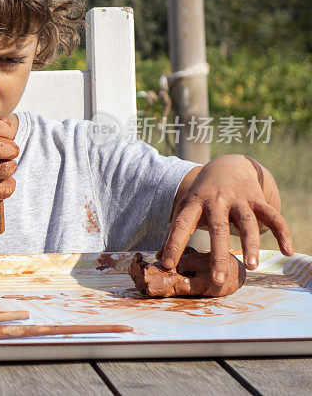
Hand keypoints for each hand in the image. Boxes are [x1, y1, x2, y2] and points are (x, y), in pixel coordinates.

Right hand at [0, 115, 18, 204]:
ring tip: (7, 167)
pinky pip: (1, 190)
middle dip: (11, 149)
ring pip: (2, 169)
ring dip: (10, 167)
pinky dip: (9, 186)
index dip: (5, 130)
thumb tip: (8, 124)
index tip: (7, 135)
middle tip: (11, 152)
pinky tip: (4, 182)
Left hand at [160, 154, 293, 284]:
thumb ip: (174, 233)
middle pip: (218, 229)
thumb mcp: (186, 208)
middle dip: (217, 255)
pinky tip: (287, 252)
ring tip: (251, 267)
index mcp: (194, 204)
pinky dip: (282, 233)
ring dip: (250, 245)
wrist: (227, 165)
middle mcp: (217, 200)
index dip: (173, 244)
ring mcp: (239, 199)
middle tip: (217, 280)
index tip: (168, 265)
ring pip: (247, 223)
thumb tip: (159, 259)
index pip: (181, 225)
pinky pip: (273, 217)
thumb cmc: (203, 196)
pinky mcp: (258, 199)